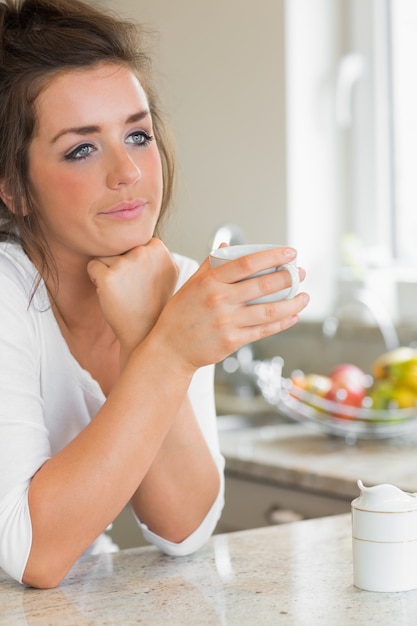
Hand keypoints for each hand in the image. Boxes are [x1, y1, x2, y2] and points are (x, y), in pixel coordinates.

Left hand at [87, 238, 177, 353]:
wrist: (144, 332)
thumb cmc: (153, 302)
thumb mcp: (168, 273)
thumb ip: (158, 252)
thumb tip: (147, 236)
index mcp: (160, 250)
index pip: (134, 241)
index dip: (134, 260)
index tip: (143, 279)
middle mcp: (145, 253)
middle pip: (119, 246)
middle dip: (121, 264)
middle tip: (132, 287)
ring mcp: (127, 264)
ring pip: (105, 255)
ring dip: (109, 272)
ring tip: (124, 291)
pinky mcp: (108, 277)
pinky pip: (93, 266)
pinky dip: (96, 279)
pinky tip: (111, 293)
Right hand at [151, 246, 308, 374]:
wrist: (169, 350)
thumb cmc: (179, 315)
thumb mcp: (190, 285)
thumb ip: (210, 265)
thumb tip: (226, 245)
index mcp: (210, 282)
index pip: (247, 263)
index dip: (272, 256)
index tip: (290, 253)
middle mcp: (219, 300)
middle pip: (263, 285)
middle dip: (288, 278)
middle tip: (300, 274)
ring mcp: (227, 322)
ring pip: (269, 310)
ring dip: (291, 303)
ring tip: (304, 296)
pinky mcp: (232, 341)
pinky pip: (263, 330)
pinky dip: (282, 323)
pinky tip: (292, 316)